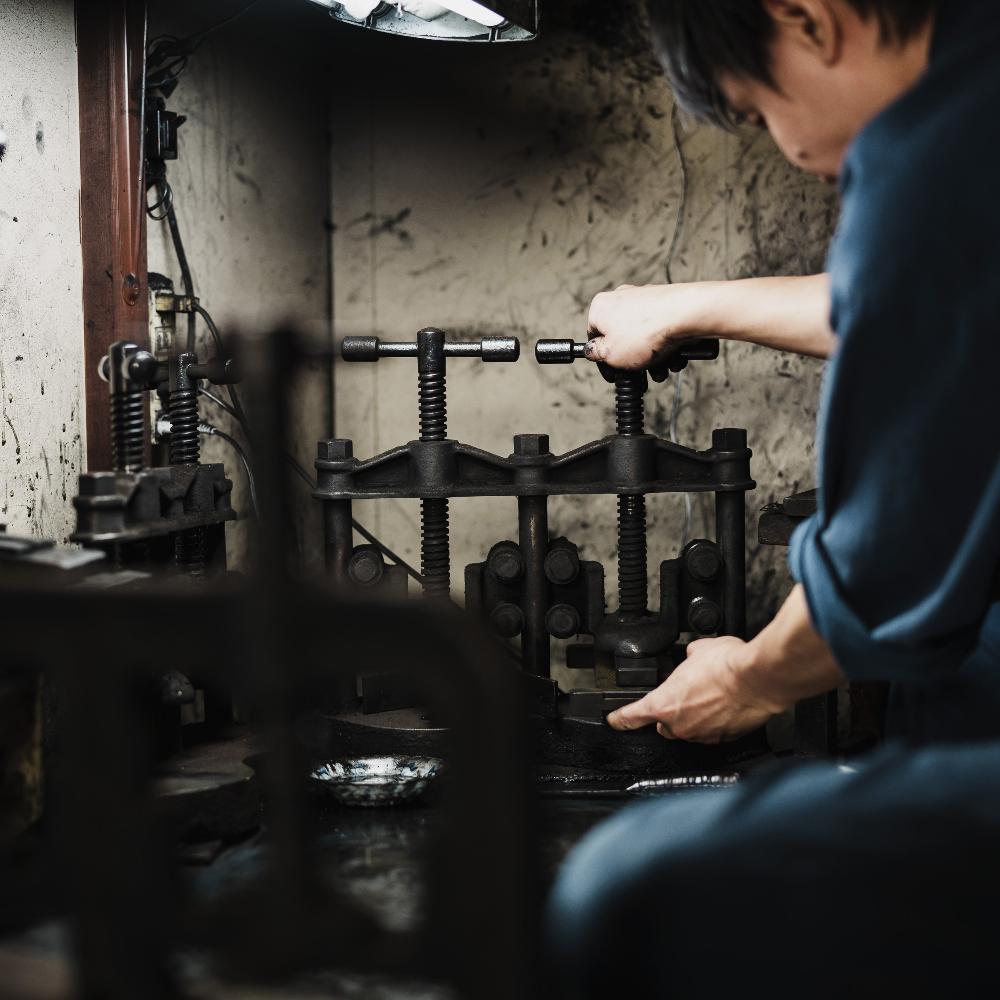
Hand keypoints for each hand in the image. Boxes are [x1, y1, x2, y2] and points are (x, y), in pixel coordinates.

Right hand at [586, 283, 703, 368]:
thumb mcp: (610, 354)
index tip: (614, 375)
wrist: (685, 314)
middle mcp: (621, 298)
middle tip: (642, 376)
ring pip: (644, 337)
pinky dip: (666, 346)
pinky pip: (661, 330)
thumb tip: (593, 350)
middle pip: (622, 338)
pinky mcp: (666, 302)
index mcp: (600, 307)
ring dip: (653, 358)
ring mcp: (645, 299)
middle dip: (634, 362)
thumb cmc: (645, 333)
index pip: (595, 337)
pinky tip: (674, 358)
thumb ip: (597, 354)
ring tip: (662, 370)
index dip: (603, 360)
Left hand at [606, 637, 780, 743]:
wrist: (758, 679)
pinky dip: (715, 722)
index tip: (615, 720)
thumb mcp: (697, 650)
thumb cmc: (727, 665)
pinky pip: (712, 733)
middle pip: (663, 726)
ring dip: (693, 717)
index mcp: (664, 703)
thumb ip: (687, 658)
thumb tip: (691, 657)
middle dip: (667, 714)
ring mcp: (702, 734)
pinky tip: (725, 705)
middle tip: (682, 697)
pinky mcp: (724, 738)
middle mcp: (680, 724)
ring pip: (688, 730)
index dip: (620, 719)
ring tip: (709, 696)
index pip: (632, 716)